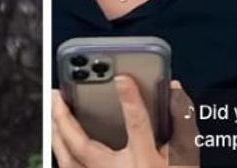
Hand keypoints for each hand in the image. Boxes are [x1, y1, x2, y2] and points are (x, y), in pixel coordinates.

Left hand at [53, 77, 199, 167]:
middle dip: (65, 118)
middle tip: (56, 95)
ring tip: (52, 116)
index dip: (130, 101)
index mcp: (146, 163)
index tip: (122, 78)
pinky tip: (60, 145)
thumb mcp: (184, 156)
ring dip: (57, 137)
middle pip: (84, 146)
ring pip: (69, 163)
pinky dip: (62, 156)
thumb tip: (172, 90)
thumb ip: (180, 123)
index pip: (137, 126)